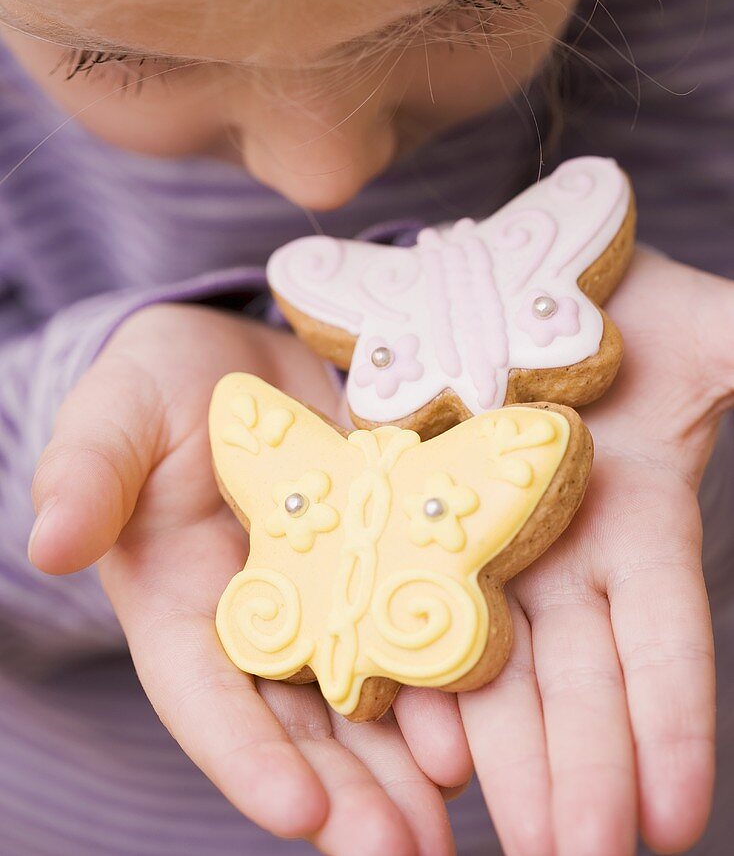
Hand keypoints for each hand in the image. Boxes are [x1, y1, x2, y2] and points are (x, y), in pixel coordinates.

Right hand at [28, 304, 471, 855]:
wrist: (243, 359)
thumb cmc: (159, 385)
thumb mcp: (114, 416)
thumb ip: (86, 474)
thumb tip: (48, 540)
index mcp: (182, 607)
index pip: (208, 697)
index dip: (247, 757)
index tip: (296, 810)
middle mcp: (261, 624)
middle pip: (301, 726)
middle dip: (349, 795)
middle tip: (403, 852)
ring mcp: (330, 600)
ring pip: (368, 701)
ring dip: (408, 767)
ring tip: (452, 817)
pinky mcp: (388, 563)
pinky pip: (422, 630)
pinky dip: (452, 680)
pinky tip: (489, 721)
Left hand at [456, 249, 731, 855]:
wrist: (515, 274)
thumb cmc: (627, 300)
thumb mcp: (721, 330)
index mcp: (640, 519)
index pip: (666, 643)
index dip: (676, 729)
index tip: (678, 825)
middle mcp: (564, 547)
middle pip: (579, 680)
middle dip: (588, 775)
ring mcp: (487, 536)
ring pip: (502, 666)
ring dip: (511, 761)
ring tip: (519, 846)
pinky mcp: (412, 509)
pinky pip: (416, 604)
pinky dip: (424, 678)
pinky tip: (425, 753)